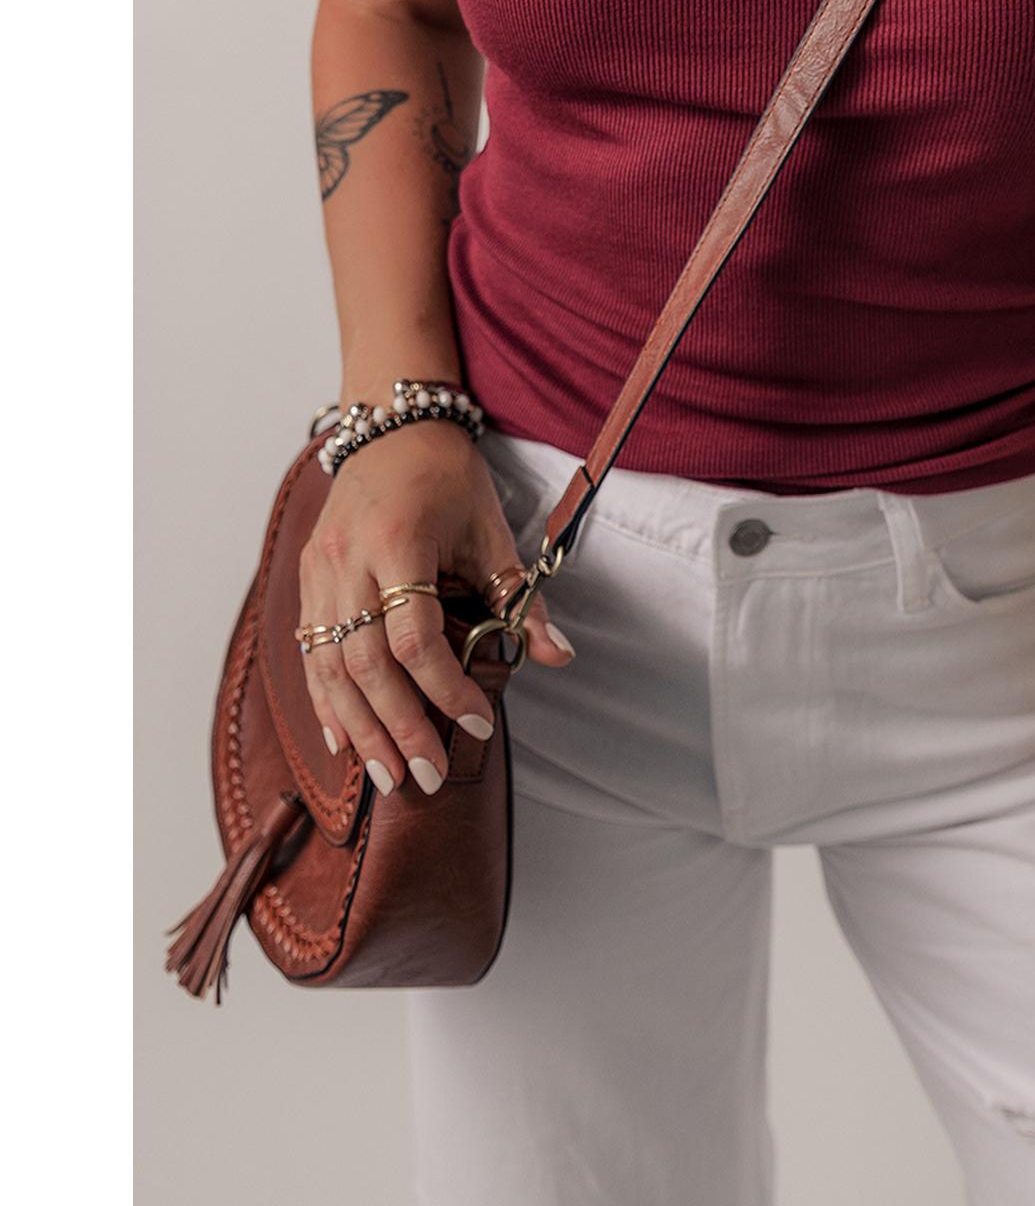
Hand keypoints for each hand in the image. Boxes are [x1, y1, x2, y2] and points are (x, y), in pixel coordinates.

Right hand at [298, 422, 575, 796]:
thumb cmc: (447, 478)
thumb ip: (520, 597)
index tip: (479, 722)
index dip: (444, 688)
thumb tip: (557, 656)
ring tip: (389, 777)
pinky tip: (344, 742)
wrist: (393, 428)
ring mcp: (319, 572)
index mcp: (397, 542)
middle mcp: (347, 560)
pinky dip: (325, 701)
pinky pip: (310, 653)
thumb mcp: (492, 531)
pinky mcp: (306, 580)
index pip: (414, 637)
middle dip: (397, 727)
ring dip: (358, 729)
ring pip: (328, 667)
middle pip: (364, 663)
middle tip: (427, 777)